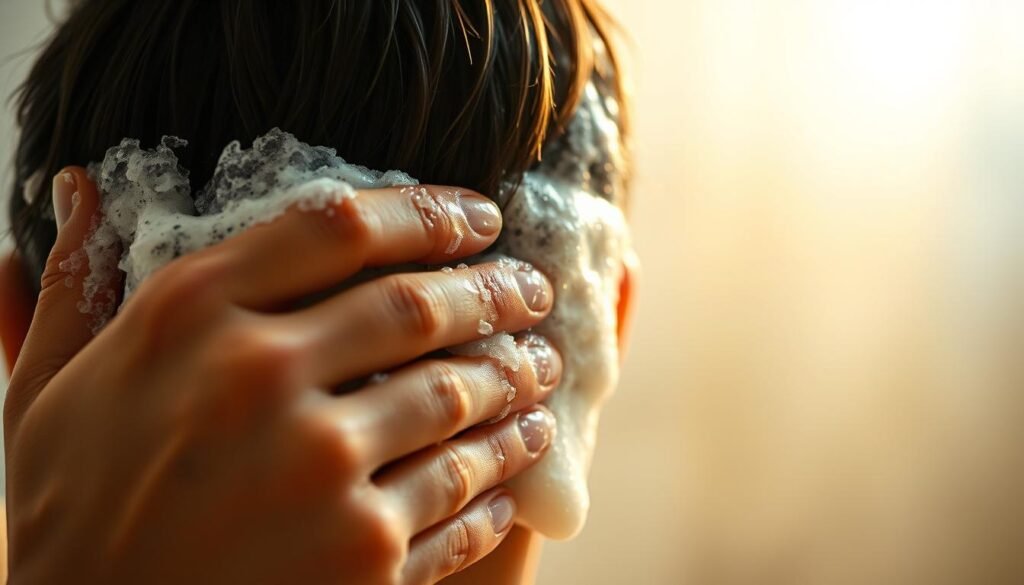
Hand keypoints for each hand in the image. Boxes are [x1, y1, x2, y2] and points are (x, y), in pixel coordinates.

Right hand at [4, 168, 560, 583]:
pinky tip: (514, 469)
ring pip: (458, 400)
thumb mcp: (49, 391)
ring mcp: (319, 472)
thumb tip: (79, 186)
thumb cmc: (67, 517)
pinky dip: (499, 477)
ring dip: (516, 382)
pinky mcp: (363, 560)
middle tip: (530, 291)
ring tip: (541, 371)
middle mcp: (259, 381)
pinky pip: (461, 499)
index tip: (478, 217)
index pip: (338, 228)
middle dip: (493, 292)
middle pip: (417, 307)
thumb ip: (78, 286)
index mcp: (188, 319)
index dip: (427, 212)